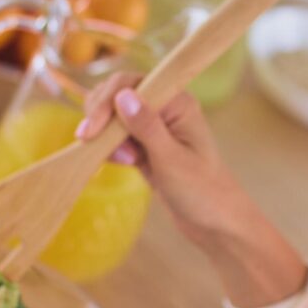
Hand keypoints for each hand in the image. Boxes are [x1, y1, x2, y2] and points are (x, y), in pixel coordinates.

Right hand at [77, 73, 307, 306]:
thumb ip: (146, 127)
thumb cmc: (202, 192)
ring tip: (124, 160)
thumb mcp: (171, 160)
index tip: (91, 132)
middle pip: (117, 95)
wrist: (216, 223)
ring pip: (114, 117)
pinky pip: (118, 137)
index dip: (106, 102)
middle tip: (97, 146)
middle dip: (103, 119)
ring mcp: (155, 127)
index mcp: (178, 102)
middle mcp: (166, 108)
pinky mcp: (146, 146)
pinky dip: (112, 148)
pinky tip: (123, 163)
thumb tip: (123, 95)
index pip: (130, 83)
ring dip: (107, 136)